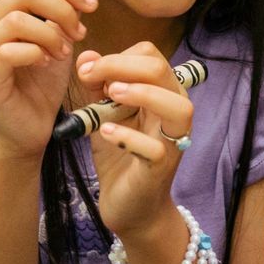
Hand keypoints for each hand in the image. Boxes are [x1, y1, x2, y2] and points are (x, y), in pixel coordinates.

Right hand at [0, 0, 96, 163]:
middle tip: (80, 31)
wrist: (29, 129)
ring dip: (49, 32)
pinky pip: (7, 52)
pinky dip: (34, 52)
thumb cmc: (42, 84)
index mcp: (4, 11)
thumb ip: (68, 7)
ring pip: (16, 18)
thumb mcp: (62, 39)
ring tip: (64, 51)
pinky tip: (47, 63)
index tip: (92, 6)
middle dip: (61, 6)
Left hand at [76, 41, 188, 240]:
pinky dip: (129, 137)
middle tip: (90, 76)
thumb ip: (97, 87)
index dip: (118, 56)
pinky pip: (156, 149)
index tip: (88, 71)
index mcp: (162, 93)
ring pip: (178, 107)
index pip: (151, 56)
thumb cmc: (120, 155)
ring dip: (142, 94)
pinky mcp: (162, 168)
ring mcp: (172, 141)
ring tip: (111, 94)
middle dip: (122, 65)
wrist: (130, 207)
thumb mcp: (104, 115)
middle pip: (163, 71)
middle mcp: (174, 112)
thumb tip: (86, 56)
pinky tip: (106, 132)